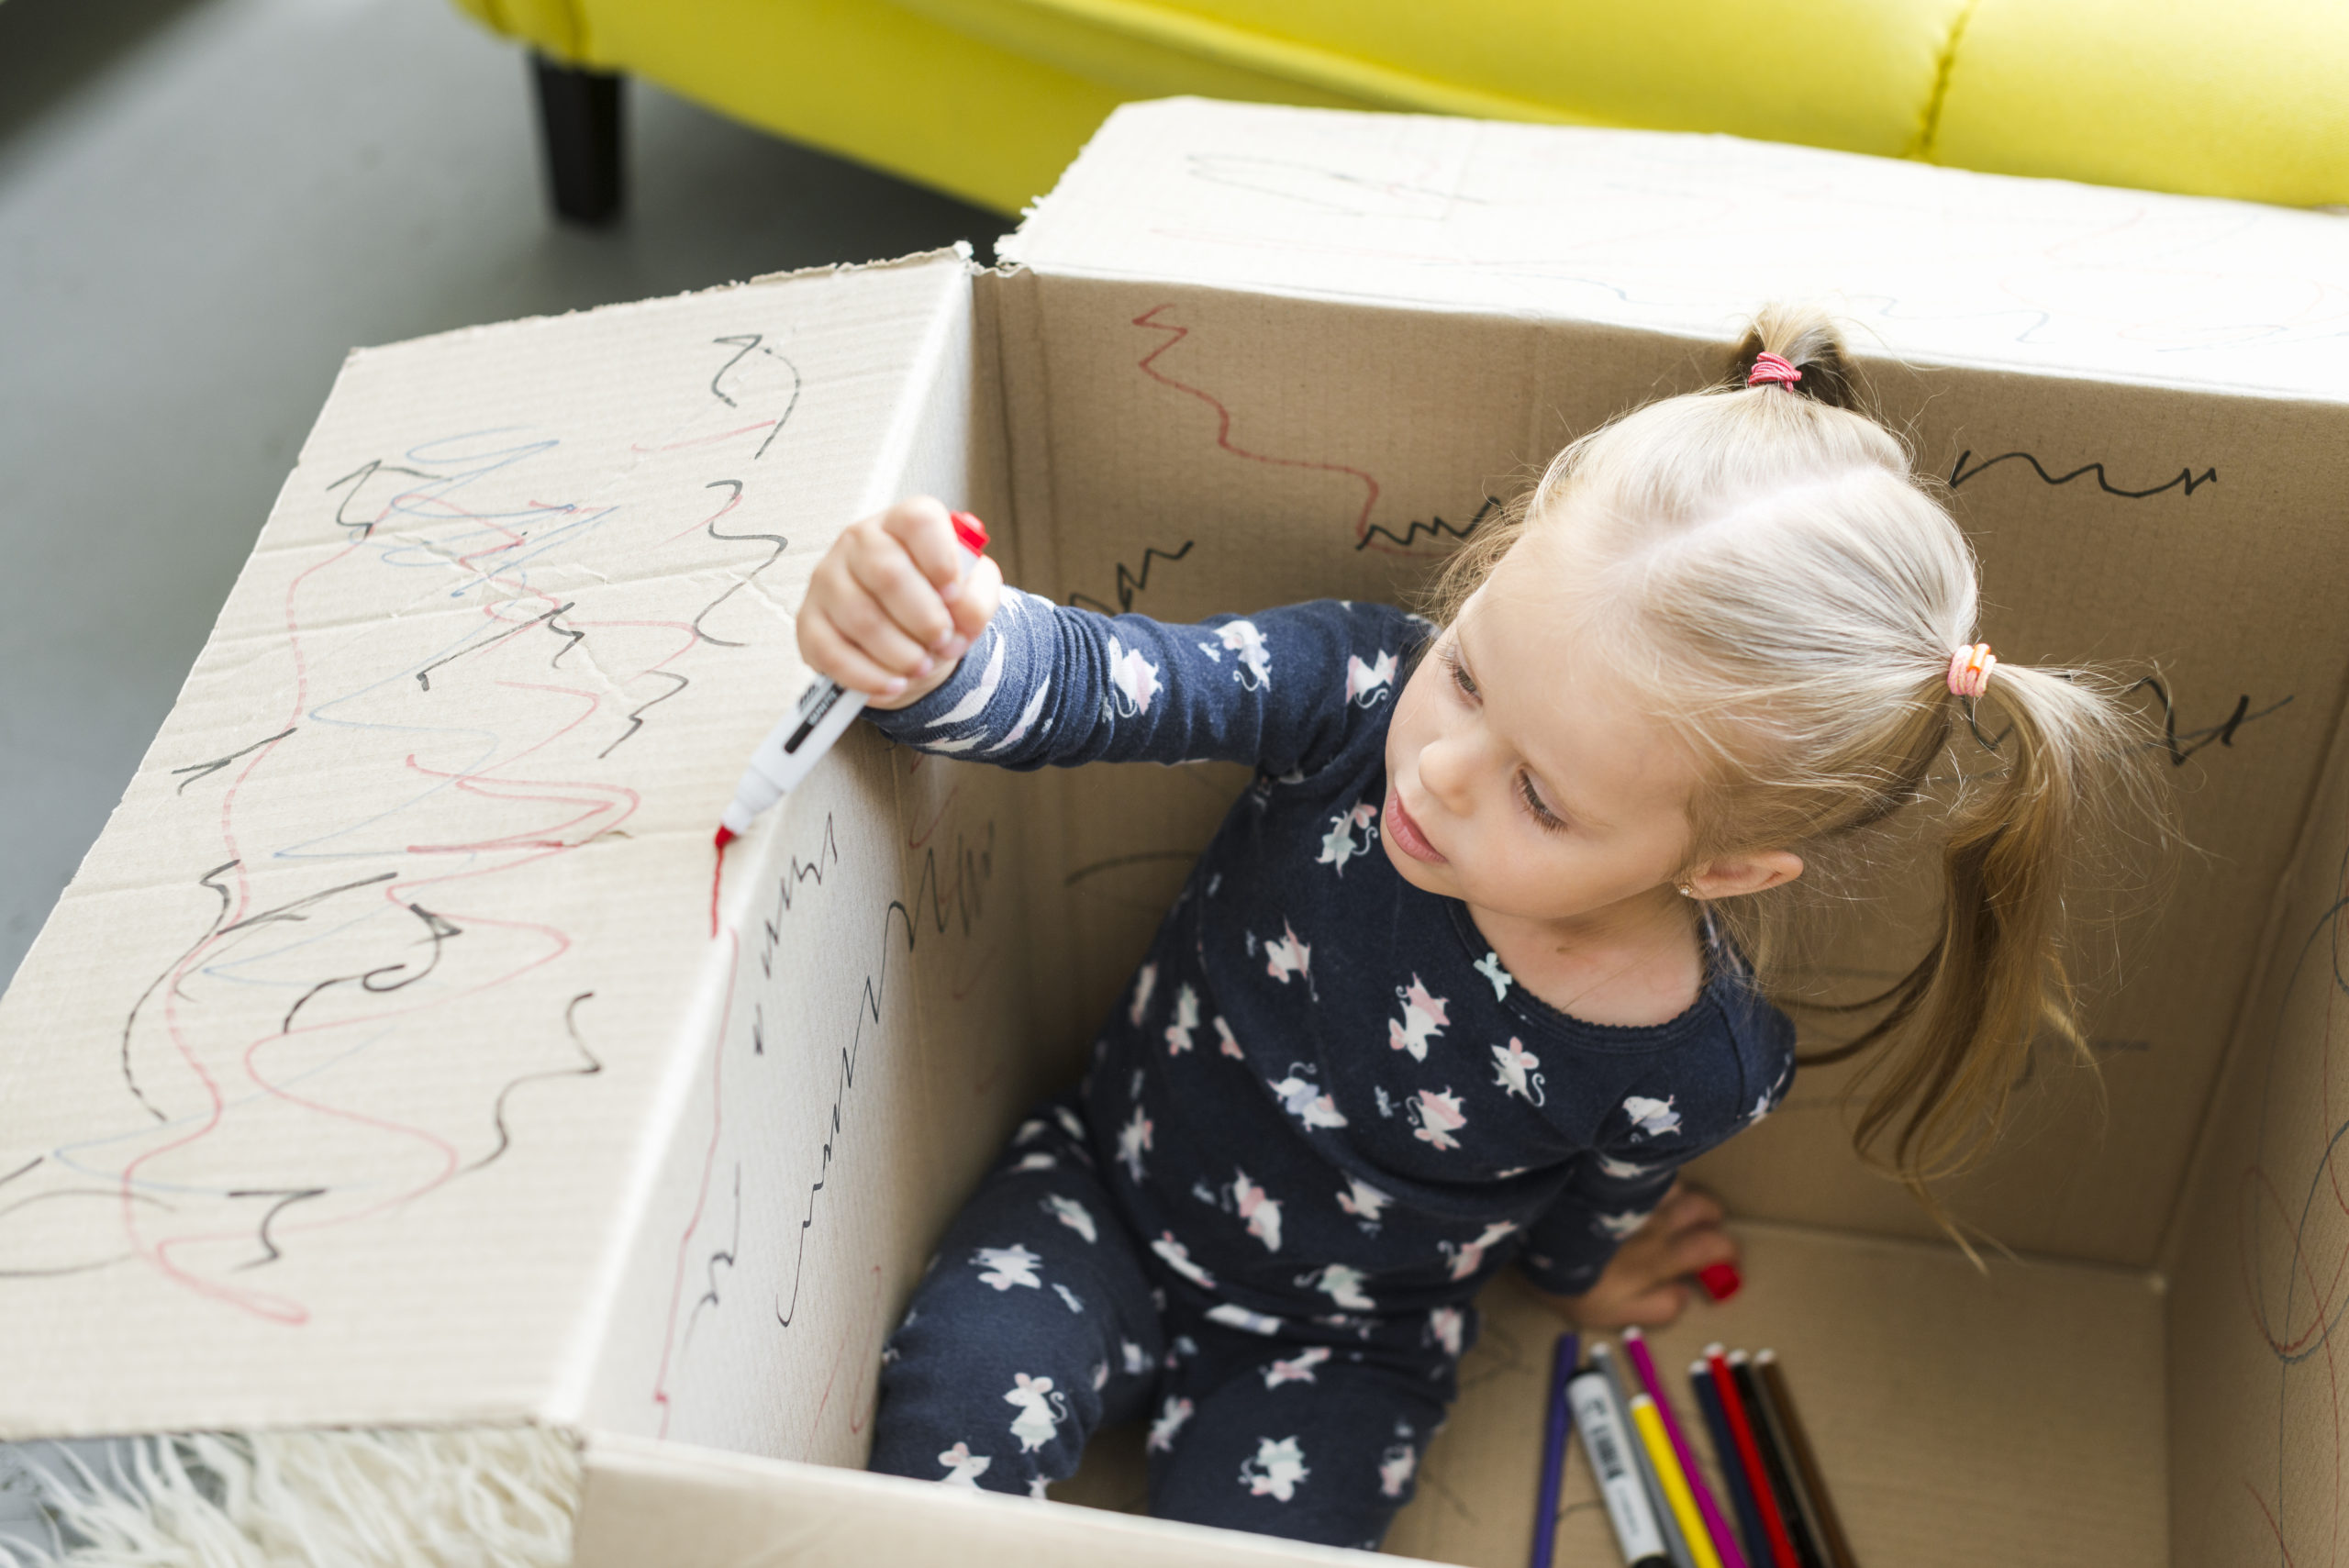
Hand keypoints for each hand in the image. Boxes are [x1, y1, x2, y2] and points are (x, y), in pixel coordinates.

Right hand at [796, 496, 1004, 710]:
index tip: (954, 595)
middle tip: (943, 642)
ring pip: (861, 618)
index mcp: (901, 523)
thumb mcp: (972, 593)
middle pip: (887, 573)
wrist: (903, 632)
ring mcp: (827, 580)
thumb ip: (978, 598)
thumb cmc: (936, 602)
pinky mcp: (809, 621)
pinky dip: (868, 676)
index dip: (941, 560)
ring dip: (899, 653)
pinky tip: (893, 684)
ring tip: (922, 667)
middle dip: (924, 618)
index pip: (918, 521)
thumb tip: (961, 616)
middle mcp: (858, 542)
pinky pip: (833, 653)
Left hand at [1541, 1183, 1736, 1330]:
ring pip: (1679, 1185)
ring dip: (1685, 1196)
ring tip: (1675, 1208)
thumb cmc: (1570, 1281)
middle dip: (1713, 1219)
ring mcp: (1636, 1195)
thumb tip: (1686, 1294)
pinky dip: (1655, 1180)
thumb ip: (1657, 1307)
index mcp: (1660, 1257)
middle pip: (1705, 1208)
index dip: (1729, 1253)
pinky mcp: (1615, 1177)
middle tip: (1705, 1230)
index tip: (1727, 1262)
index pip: (1713, 1247)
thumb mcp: (1613, 1312)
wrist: (1532, 1238)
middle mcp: (1655, 1221)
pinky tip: (1643, 1189)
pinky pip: (1649, 1172)